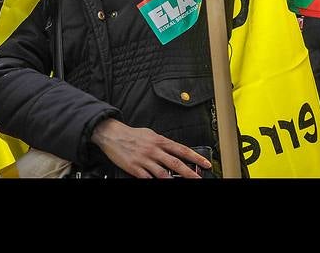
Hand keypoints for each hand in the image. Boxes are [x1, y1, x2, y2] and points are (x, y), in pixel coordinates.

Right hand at [91, 118, 210, 178]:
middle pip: (175, 163)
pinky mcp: (134, 168)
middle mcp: (154, 150)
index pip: (182, 150)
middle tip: (199, 178)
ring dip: (174, 180)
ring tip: (183, 184)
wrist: (112, 134)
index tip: (206, 163)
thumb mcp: (151, 134)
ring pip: (163, 173)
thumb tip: (175, 150)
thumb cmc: (133, 134)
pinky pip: (147, 177)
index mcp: (160, 141)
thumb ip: (163, 143)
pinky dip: (154, 181)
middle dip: (189, 172)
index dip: (196, 157)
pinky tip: (161, 184)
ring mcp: (144, 160)